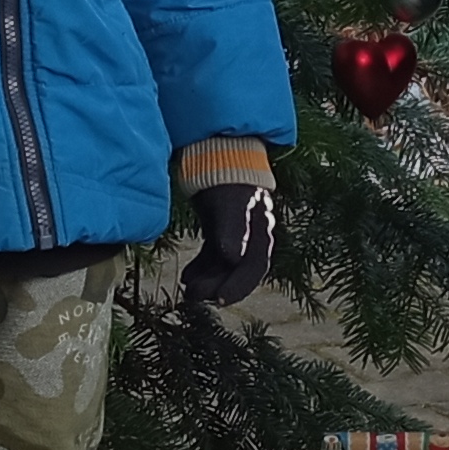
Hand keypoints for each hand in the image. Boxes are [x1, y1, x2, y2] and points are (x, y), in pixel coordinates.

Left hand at [182, 180, 277, 309]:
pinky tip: (188, 277)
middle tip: (194, 295)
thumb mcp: (231, 200)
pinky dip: (202, 268)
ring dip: (208, 280)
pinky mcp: (221, 228)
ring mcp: (236, 231)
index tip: (219, 300)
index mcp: (261, 227)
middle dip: (217, 285)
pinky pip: (213, 255)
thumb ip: (233, 229)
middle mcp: (252, 233)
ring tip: (187, 289)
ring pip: (224, 265)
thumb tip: (233, 259)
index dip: (239, 285)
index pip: (254, 265)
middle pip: (238, 269)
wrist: (218, 149)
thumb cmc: (228, 173)